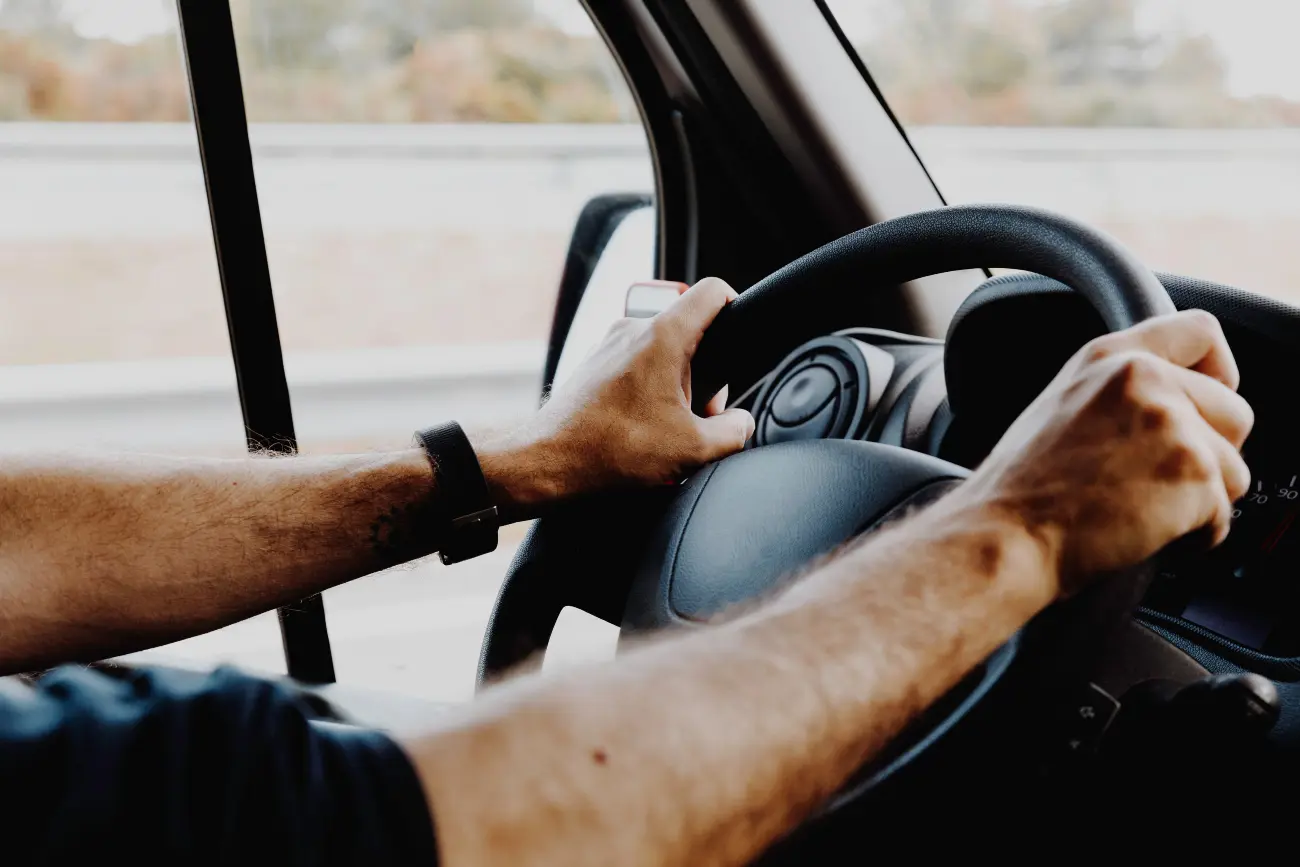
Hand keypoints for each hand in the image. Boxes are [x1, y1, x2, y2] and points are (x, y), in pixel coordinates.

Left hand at [476, 278, 754, 518]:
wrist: (550, 460)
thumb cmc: (612, 449)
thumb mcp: (693, 448)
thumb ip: (734, 431)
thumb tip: (741, 423)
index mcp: (663, 337)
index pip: (712, 292)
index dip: (735, 305)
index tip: (739, 335)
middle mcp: (633, 329)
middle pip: (690, 331)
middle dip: (706, 373)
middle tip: (699, 413)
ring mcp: (609, 344)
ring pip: (662, 350)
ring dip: (676, 385)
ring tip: (667, 427)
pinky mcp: (594, 363)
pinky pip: (636, 365)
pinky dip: (649, 390)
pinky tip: (643, 427)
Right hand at [955, 310, 1253, 595]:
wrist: (1004, 537)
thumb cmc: (1021, 492)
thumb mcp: (1062, 408)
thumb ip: (1121, 393)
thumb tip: (1175, 411)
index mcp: (1108, 357)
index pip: (1200, 331)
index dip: (1219, 372)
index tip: (1209, 403)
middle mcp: (1144, 378)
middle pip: (1234, 411)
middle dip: (1211, 456)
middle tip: (1157, 482)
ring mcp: (1172, 422)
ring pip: (1234, 470)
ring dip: (1201, 502)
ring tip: (1141, 512)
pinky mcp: (1193, 472)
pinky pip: (1224, 516)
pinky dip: (1193, 538)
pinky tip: (1142, 534)